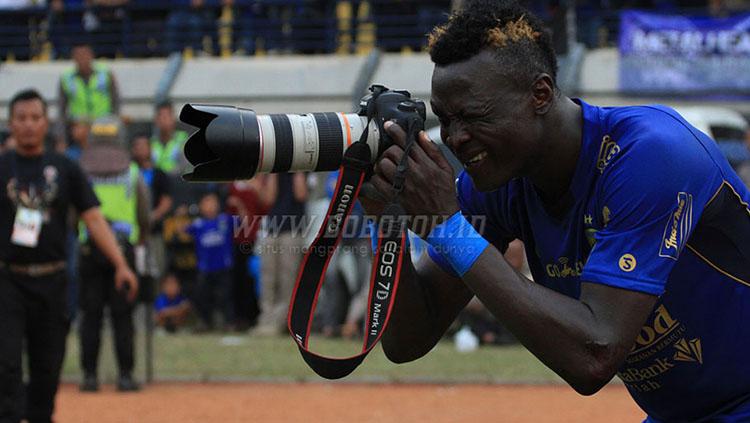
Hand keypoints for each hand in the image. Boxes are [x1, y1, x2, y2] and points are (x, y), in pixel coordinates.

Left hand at [115, 264, 138, 301]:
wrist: (122, 266)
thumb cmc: (120, 272)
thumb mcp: (118, 278)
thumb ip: (118, 284)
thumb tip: (118, 289)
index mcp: (131, 280)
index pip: (133, 289)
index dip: (131, 295)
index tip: (128, 299)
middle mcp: (134, 280)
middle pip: (135, 289)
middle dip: (133, 295)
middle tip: (130, 301)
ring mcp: (134, 279)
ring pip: (135, 288)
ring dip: (133, 293)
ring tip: (130, 298)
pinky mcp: (133, 279)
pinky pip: (134, 286)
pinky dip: (132, 290)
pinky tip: (129, 293)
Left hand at [369, 121, 458, 237]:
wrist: (442, 221)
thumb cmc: (445, 195)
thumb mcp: (447, 170)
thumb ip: (434, 152)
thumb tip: (421, 135)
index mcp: (428, 165)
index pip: (409, 143)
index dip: (396, 131)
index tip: (389, 125)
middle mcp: (415, 173)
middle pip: (394, 152)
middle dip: (390, 149)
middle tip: (391, 152)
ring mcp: (404, 185)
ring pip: (385, 165)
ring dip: (382, 162)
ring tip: (386, 165)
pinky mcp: (396, 197)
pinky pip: (379, 183)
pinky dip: (377, 178)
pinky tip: (382, 178)